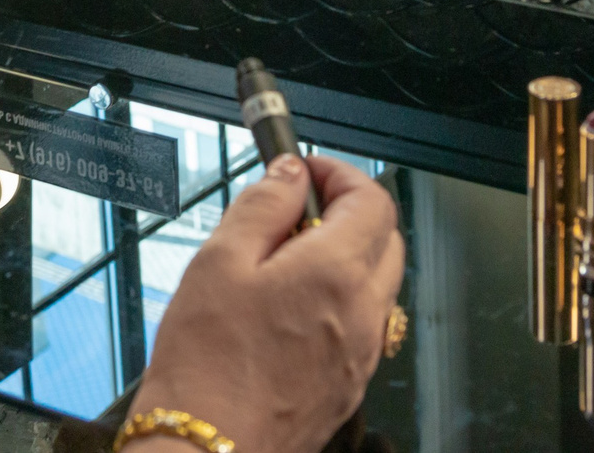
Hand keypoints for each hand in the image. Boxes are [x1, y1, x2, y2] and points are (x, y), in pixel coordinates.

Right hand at [128, 154, 403, 452]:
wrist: (207, 450)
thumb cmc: (206, 365)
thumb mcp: (219, 261)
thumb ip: (263, 206)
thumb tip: (289, 173)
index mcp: (336, 273)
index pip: (373, 199)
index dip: (340, 173)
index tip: (306, 169)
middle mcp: (364, 314)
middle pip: (386, 238)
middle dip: (348, 210)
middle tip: (294, 209)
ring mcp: (362, 353)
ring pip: (377, 283)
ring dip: (346, 256)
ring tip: (283, 262)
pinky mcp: (350, 384)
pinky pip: (363, 324)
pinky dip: (340, 299)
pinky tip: (288, 308)